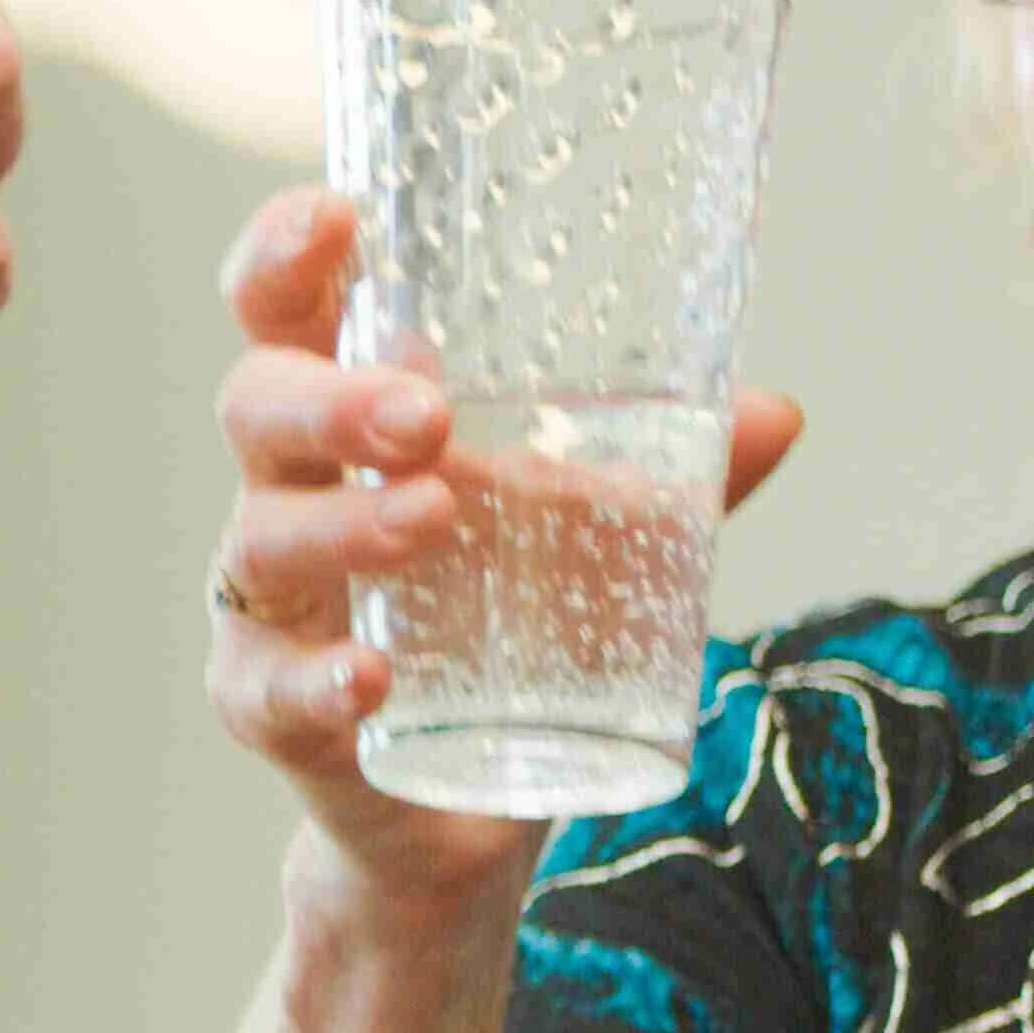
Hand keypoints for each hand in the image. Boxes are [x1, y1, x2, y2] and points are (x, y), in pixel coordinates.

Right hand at [198, 188, 801, 912]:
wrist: (461, 817)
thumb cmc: (501, 624)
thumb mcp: (589, 540)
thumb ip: (664, 481)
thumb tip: (776, 413)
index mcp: (343, 422)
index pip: (286, 314)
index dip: (285, 257)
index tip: (337, 215)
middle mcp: (283, 493)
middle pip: (257, 406)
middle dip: (331, 396)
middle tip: (425, 411)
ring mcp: (267, 605)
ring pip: (264, 539)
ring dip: (343, 522)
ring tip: (431, 517)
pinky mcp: (270, 712)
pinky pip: (271, 689)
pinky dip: (319, 681)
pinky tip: (371, 677)